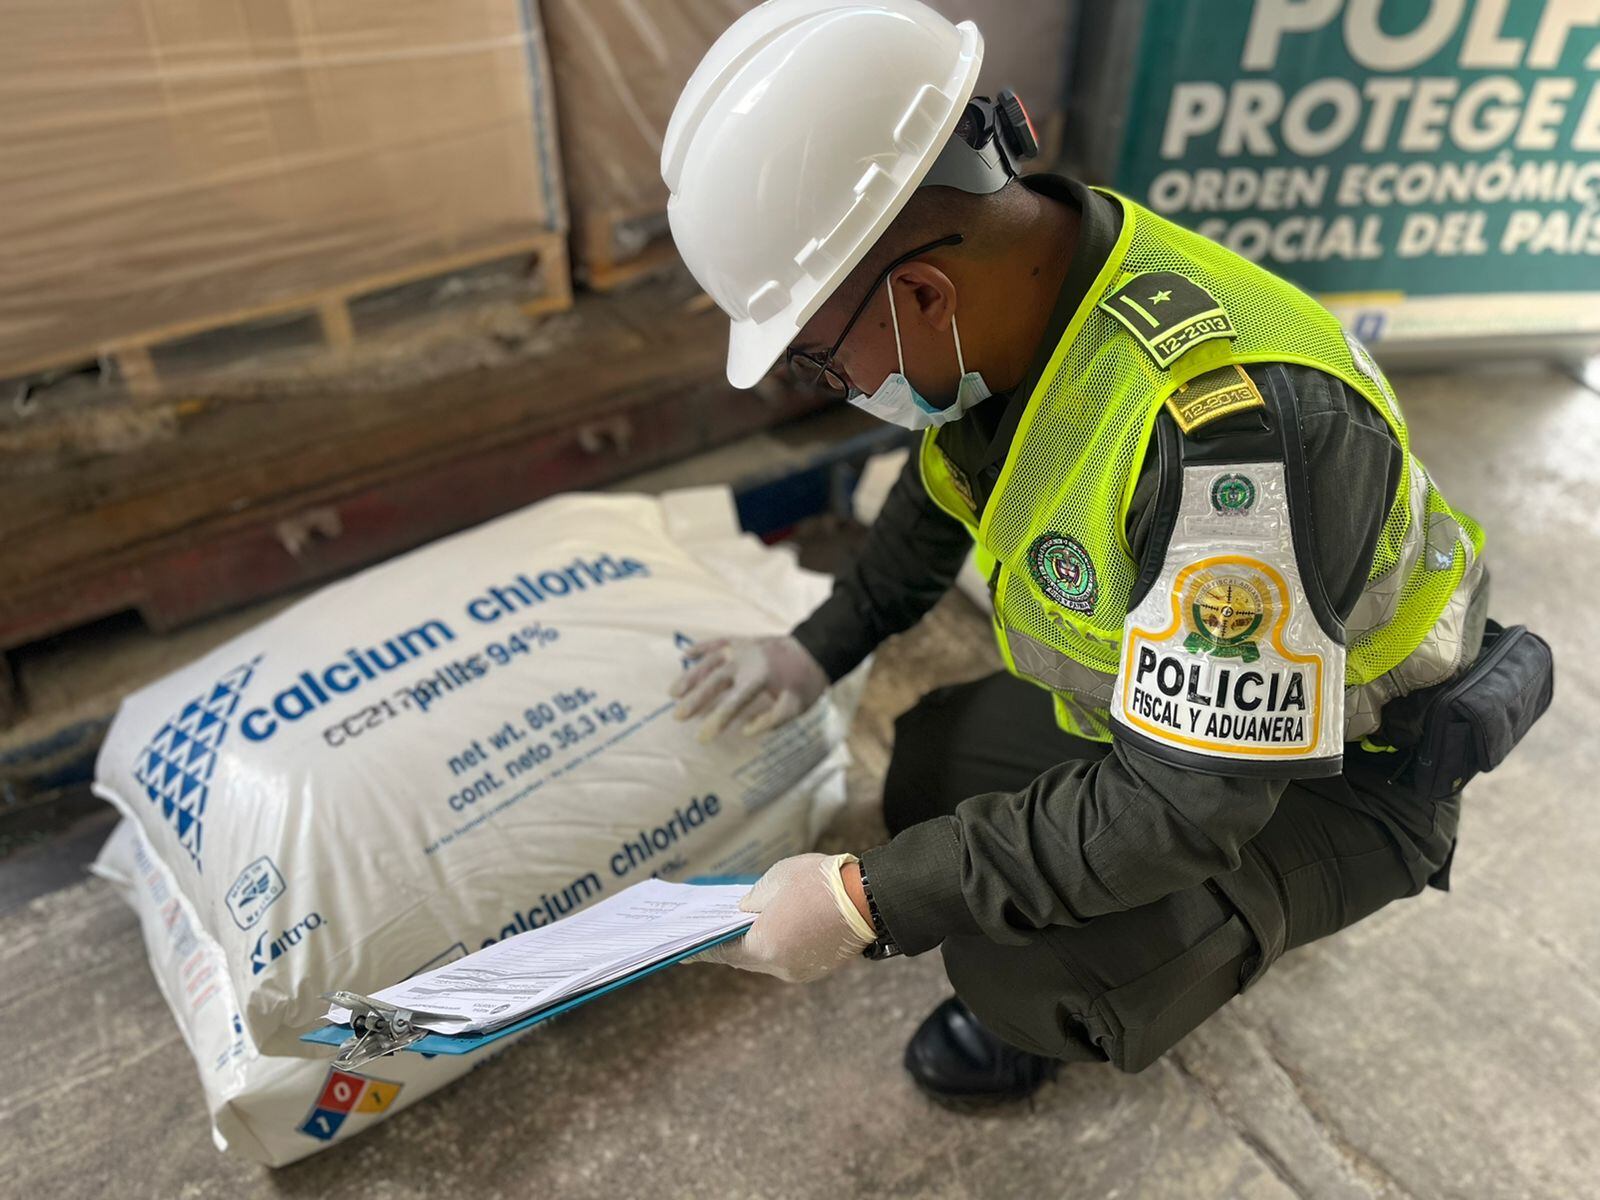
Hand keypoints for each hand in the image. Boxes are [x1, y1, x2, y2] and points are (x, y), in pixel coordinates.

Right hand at [669, 636, 827, 740]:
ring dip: (690, 676)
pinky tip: (684, 656)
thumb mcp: (796, 707)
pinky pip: (715, 642)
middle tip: (678, 716)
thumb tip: (745, 730)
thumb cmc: (804, 684)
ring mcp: (740, 647)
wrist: (814, 650)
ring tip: (673, 693)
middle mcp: (746, 660)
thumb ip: (771, 721)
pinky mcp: (739, 640)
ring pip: (709, 661)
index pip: (733, 702)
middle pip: (715, 681)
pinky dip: (699, 648)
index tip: (702, 737)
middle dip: (696, 699)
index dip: (716, 720)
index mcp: (760, 677)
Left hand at [693, 853, 875, 982]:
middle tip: (716, 930)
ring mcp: (801, 971)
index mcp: (764, 947)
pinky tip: (779, 929)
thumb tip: (745, 912)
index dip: (701, 948)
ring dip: (758, 945)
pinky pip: (789, 960)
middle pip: (744, 958)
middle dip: (731, 944)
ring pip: (768, 960)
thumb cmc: (819, 883)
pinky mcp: (818, 969)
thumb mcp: (775, 881)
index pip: (722, 950)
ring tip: (749, 925)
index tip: (683, 950)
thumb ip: (753, 901)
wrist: (870, 898)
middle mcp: (780, 967)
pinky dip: (780, 947)